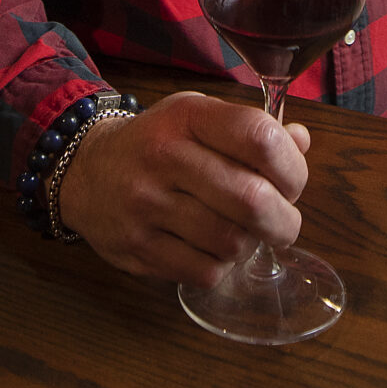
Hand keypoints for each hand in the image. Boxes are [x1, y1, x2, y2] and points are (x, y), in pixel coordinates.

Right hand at [58, 92, 313, 284]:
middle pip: (252, 199)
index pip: (260, 138)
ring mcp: (146, 205)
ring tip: (241, 233)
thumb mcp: (198, 119)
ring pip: (232, 242)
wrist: (85, 171)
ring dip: (249, 244)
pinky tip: (211, 249)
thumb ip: (251, 130)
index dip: (293, 167)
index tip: (292, 183)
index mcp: (188, 116)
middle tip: (284, 224)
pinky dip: (220, 266)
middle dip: (284, 221)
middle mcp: (164, 156)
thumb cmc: (157, 144)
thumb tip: (301, 142)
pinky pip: (205, 271)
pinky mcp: (136, 247)